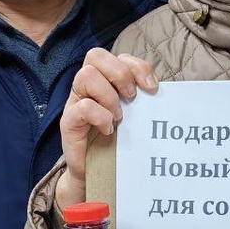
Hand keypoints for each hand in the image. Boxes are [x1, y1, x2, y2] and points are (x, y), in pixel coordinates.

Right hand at [53, 48, 157, 209]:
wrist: (97, 173)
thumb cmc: (117, 141)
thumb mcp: (134, 115)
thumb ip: (143, 99)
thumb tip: (161, 89)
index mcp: (105, 80)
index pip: (118, 56)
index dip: (137, 66)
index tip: (152, 88)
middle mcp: (87, 86)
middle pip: (96, 55)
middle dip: (121, 74)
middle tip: (132, 98)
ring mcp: (75, 101)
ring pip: (86, 75)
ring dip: (109, 96)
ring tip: (119, 117)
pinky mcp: (68, 121)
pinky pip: (83, 107)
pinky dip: (101, 117)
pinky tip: (109, 130)